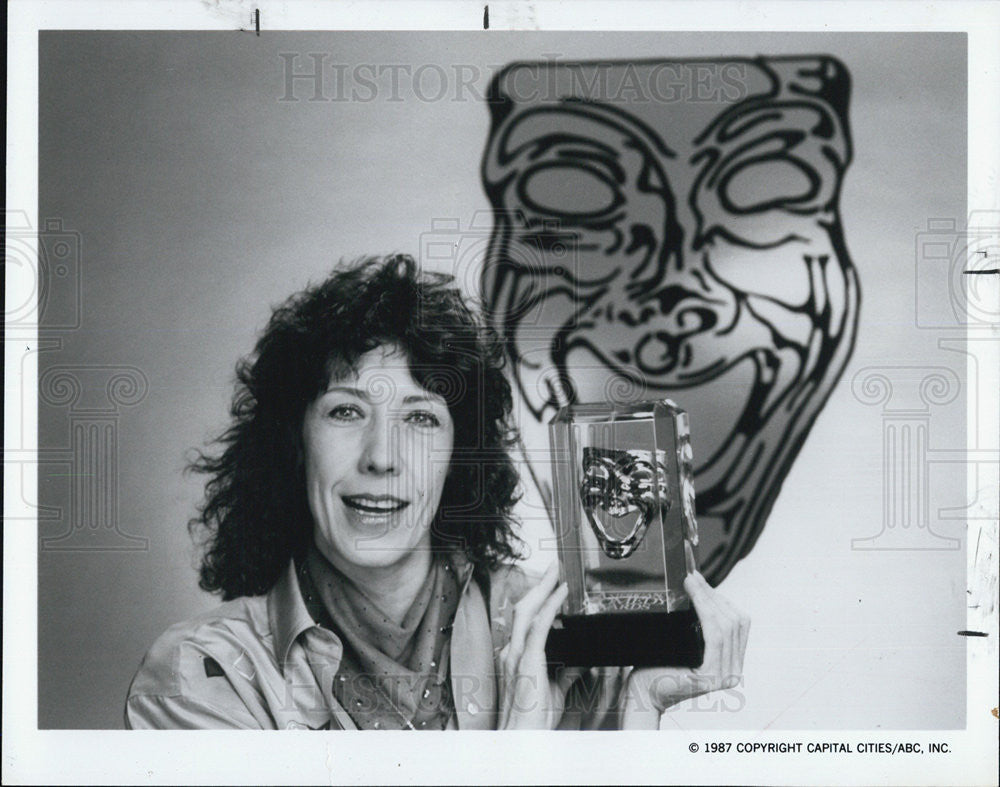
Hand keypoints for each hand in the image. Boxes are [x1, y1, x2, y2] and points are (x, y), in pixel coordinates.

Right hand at [497, 562, 578, 728]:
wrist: (523, 737)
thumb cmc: (534, 720)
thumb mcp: (556, 691)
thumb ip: (568, 673)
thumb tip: (583, 662)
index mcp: (517, 657)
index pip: (525, 621)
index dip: (538, 600)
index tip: (551, 586)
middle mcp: (513, 652)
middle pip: (523, 608)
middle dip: (538, 586)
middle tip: (552, 569)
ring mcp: (516, 655)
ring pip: (527, 610)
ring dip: (542, 589)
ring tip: (555, 573)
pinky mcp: (527, 660)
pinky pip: (538, 625)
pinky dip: (550, 605)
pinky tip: (560, 593)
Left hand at [623, 571, 749, 728]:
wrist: (642, 692)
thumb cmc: (658, 664)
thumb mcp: (683, 638)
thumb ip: (697, 619)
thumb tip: (695, 581)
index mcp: (731, 662)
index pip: (737, 622)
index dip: (720, 597)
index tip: (699, 578)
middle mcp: (734, 671)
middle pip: (734, 620)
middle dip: (712, 594)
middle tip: (691, 575)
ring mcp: (726, 676)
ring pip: (726, 625)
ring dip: (707, 597)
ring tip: (690, 581)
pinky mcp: (712, 677)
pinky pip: (715, 637)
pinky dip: (706, 611)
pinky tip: (694, 597)